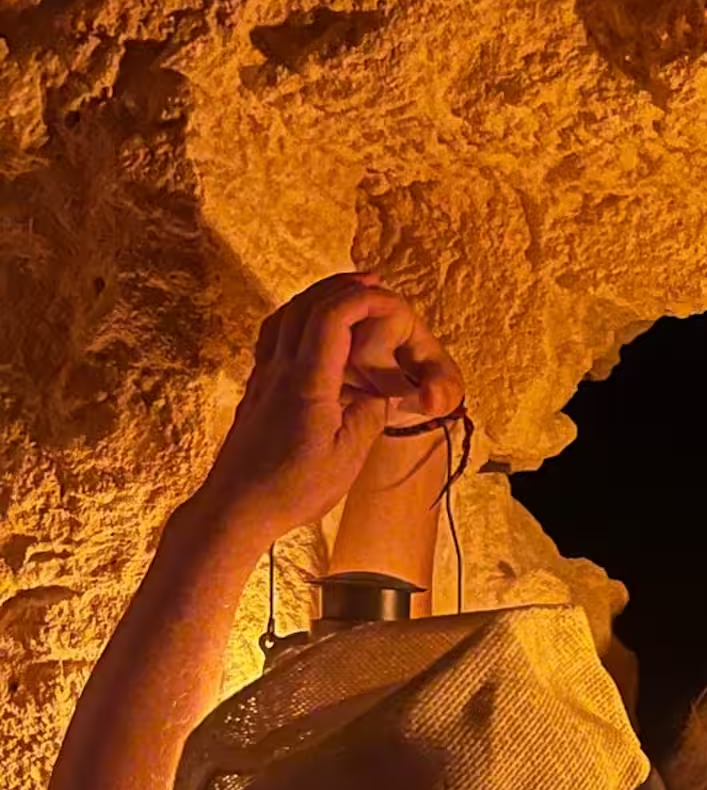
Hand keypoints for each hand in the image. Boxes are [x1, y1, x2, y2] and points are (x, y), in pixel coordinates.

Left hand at [198, 274, 464, 545]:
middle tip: (373, 283)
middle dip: (341, 287)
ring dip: (317, 298)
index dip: (360, 299)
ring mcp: (264, 377)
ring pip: (285, 317)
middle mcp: (280, 371)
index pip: (331, 319)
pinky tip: (312, 331)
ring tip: (345, 297)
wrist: (236, 506)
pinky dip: (297, 319)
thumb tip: (382, 394)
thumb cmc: (291, 489)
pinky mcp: (258, 389)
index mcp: (307, 384)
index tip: (388, 298)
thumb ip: (368, 418)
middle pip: (306, 306)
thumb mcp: (346, 459)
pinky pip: (274, 338)